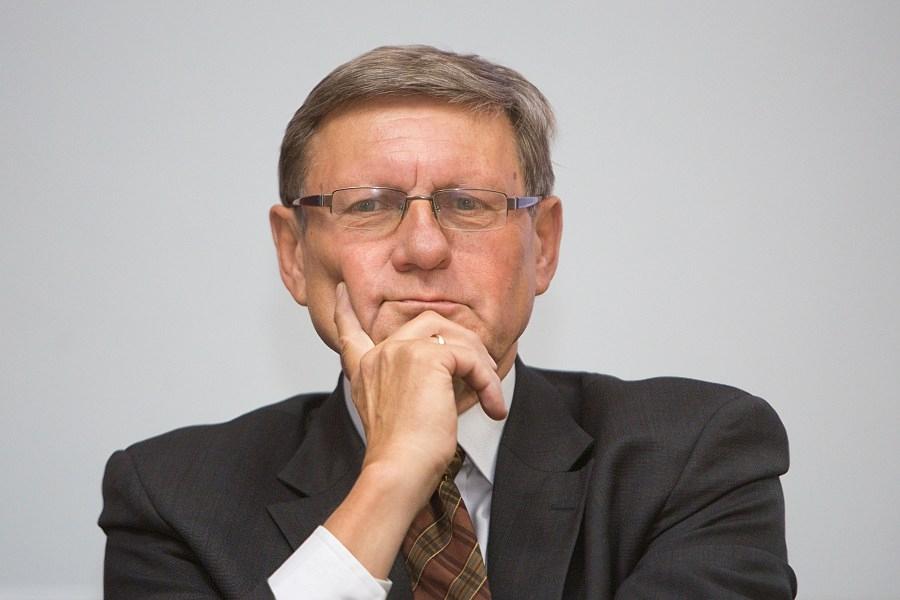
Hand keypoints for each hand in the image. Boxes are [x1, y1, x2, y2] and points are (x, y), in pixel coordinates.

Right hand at [323, 282, 504, 576]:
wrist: (398, 470)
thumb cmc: (403, 456)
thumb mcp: (401, 414)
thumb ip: (412, 386)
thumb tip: (456, 369)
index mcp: (365, 369)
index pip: (350, 331)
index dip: (345, 311)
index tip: (342, 292)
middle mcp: (379, 354)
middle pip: (428, 323)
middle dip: (462, 342)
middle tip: (483, 371)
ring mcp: (400, 350)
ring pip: (456, 337)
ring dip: (481, 366)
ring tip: (491, 396)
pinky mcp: (427, 357)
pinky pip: (471, 358)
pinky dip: (488, 381)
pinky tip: (493, 406)